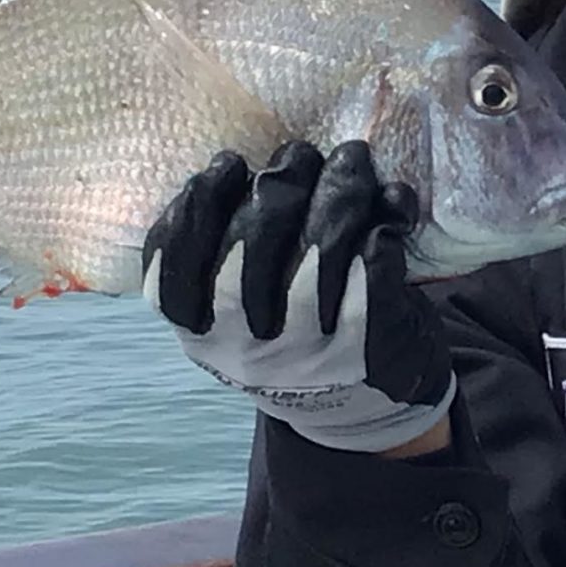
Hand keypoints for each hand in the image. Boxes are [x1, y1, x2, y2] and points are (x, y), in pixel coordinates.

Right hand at [144, 139, 453, 453]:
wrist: (360, 411)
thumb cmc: (291, 337)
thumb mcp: (235, 314)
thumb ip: (223, 252)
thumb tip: (239, 169)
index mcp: (202, 333)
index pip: (172, 266)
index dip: (195, 206)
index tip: (228, 165)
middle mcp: (247, 347)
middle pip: (251, 245)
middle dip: (279, 183)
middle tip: (299, 155)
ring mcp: (307, 351)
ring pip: (319, 250)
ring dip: (340, 191)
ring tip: (352, 160)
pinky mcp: (368, 346)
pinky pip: (375, 271)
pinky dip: (385, 226)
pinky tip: (393, 204)